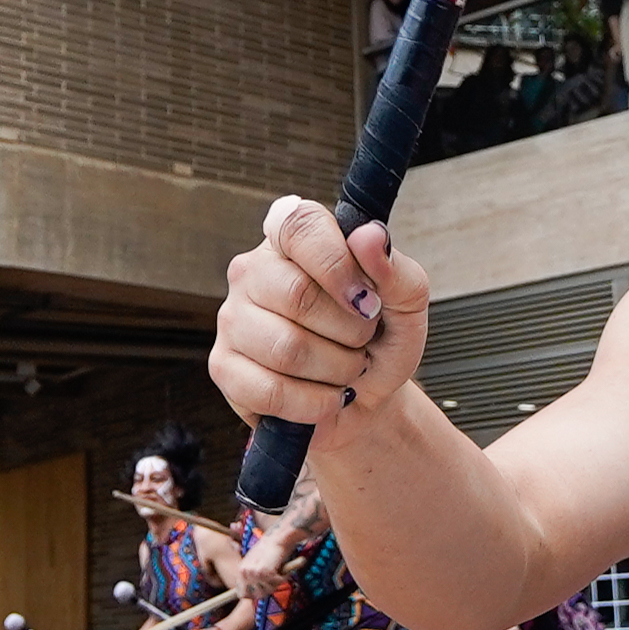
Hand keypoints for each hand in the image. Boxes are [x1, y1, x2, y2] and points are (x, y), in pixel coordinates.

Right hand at [215, 197, 428, 437]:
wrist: (365, 399)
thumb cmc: (380, 341)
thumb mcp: (405, 304)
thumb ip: (395, 270)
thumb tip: (369, 236)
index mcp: (292, 240)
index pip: (300, 226)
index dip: (338, 264)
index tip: (368, 300)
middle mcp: (252, 270)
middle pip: (297, 295)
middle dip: (349, 330)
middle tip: (362, 341)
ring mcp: (232, 318)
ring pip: (286, 349)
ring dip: (336, 370)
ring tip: (346, 369)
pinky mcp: (223, 367)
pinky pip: (271, 390)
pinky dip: (315, 403)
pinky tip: (326, 397)